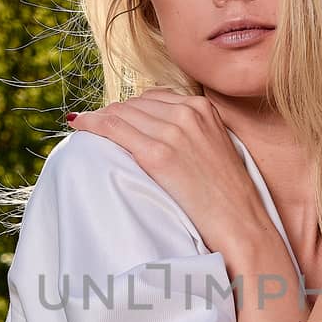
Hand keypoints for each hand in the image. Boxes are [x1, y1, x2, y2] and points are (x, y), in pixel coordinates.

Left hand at [66, 90, 266, 254]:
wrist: (242, 222)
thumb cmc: (229, 196)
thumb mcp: (215, 149)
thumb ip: (192, 132)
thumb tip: (160, 133)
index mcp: (203, 108)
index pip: (154, 98)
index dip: (132, 109)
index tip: (118, 120)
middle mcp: (188, 113)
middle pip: (135, 103)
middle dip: (115, 114)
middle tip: (98, 127)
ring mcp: (173, 132)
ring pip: (121, 113)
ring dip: (101, 119)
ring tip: (87, 128)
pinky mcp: (159, 154)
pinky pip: (114, 128)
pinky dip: (92, 124)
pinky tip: (79, 125)